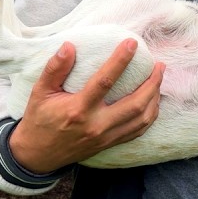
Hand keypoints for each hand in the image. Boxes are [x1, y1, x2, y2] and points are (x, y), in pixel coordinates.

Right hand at [9, 39, 163, 173]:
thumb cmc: (39, 119)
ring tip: (159, 79)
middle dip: (152, 83)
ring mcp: (105, 137)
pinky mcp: (109, 144)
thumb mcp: (40, 92)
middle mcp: (96, 125)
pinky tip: (152, 102)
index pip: (105, 81)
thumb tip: (69, 46)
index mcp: (78, 109)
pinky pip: (138, 131)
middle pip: (135, 104)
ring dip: (155, 98)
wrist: (38, 155)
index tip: (132, 44)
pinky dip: (150, 115)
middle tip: (159, 64)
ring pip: (142, 119)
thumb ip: (54, 69)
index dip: (120, 61)